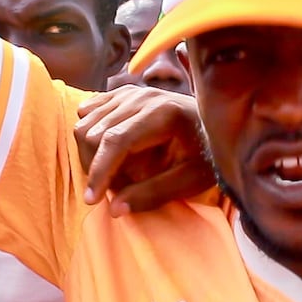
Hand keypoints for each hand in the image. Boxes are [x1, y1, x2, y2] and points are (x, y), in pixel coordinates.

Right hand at [75, 86, 213, 215]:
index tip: (92, 200)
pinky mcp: (124, 93)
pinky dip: (89, 133)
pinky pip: (88, 111)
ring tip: (114, 173)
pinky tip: (104, 150)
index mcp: (164, 113)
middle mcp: (143, 96)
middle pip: (94, 132)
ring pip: (86, 121)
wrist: (215, 124)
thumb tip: (114, 209)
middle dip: (95, 167)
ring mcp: (131, 92)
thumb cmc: (208, 153)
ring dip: (90, 153)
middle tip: (117, 188)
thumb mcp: (192, 180)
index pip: (116, 140)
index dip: (99, 171)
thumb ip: (154, 194)